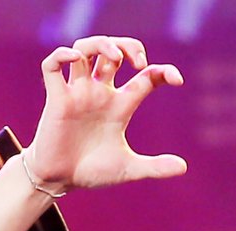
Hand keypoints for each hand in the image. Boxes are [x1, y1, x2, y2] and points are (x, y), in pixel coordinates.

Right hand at [26, 35, 186, 192]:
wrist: (59, 182)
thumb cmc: (90, 172)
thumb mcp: (127, 169)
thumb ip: (154, 167)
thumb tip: (183, 168)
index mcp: (120, 106)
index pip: (147, 76)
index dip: (164, 71)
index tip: (176, 80)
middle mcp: (99, 94)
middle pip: (114, 51)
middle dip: (129, 46)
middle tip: (139, 63)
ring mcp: (77, 94)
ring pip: (84, 49)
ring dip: (101, 44)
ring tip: (114, 57)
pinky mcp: (56, 100)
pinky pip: (52, 66)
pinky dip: (61, 56)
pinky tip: (75, 59)